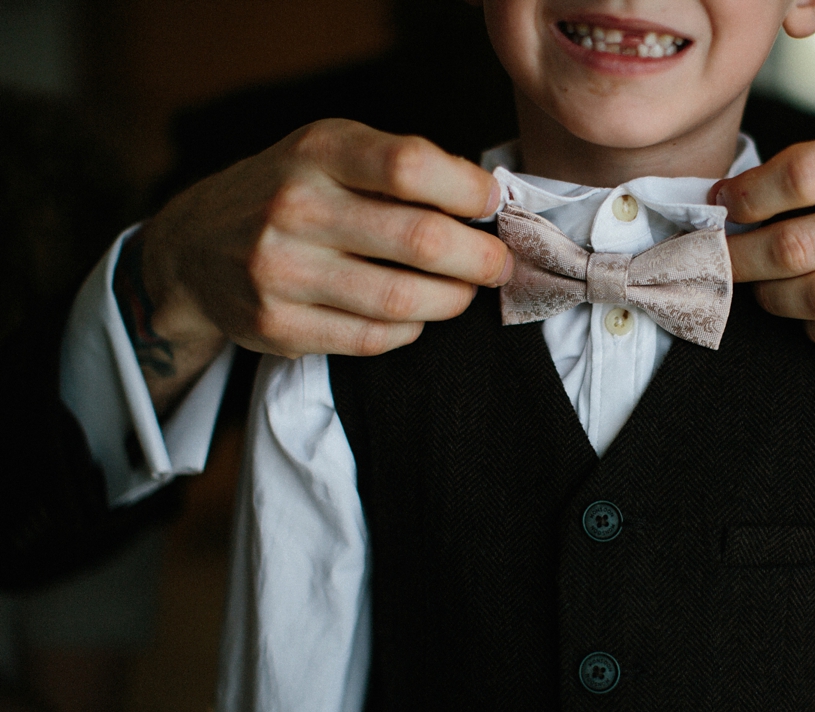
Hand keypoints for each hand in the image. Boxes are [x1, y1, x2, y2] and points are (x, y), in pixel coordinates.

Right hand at [134, 119, 510, 411]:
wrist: (196, 247)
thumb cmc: (289, 191)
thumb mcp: (331, 150)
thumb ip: (400, 166)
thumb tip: (487, 200)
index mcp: (317, 152)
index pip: (410, 166)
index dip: (469, 190)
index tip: (493, 204)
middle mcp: (294, 207)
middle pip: (420, 240)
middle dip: (480, 258)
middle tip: (499, 263)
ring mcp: (281, 271)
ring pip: (403, 300)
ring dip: (453, 300)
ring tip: (463, 291)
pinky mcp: (277, 326)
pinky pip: (373, 338)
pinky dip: (411, 329)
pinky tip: (415, 314)